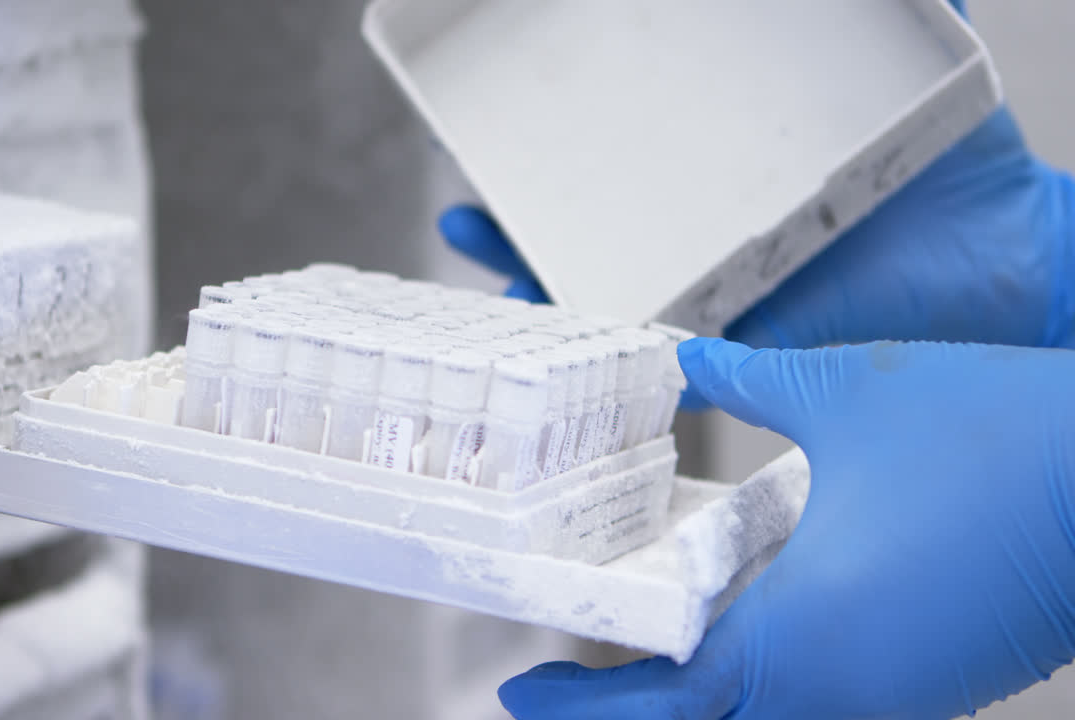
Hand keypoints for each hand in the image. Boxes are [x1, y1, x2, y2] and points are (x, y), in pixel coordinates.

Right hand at [439, 0, 1074, 351]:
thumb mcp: (905, 74)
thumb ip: (893, 10)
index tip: (505, 128)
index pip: (629, 159)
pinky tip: (545, 321)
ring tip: (475, 244)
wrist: (1000, 260)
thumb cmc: (956, 175)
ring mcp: (715, 289)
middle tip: (467, 207)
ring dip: (531, 273)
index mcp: (731, 178)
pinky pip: (648, 347)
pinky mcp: (733, 336)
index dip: (563, 144)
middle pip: (591, 227)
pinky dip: (593, 344)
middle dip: (520, 219)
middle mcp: (709, 234)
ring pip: (599, 286)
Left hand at [498, 338, 1074, 718]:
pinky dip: (771, 684)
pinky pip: (829, 706)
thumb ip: (746, 379)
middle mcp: (846, 691)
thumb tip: (686, 361)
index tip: (526, 692)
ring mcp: (899, 700)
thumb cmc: (998, 435)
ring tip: (651, 650)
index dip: (586, 709)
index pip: (664, 707)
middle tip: (578, 683)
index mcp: (803, 635)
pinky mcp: (940, 686)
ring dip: (707, 702)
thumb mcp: (845, 396)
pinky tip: (752, 627)